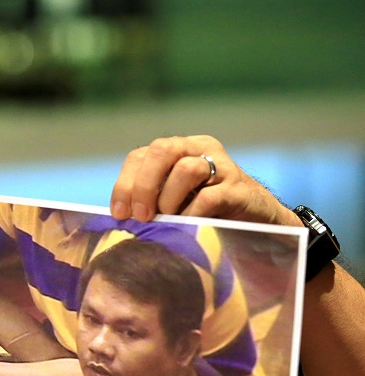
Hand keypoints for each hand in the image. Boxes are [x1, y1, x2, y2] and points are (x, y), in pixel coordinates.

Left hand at [109, 135, 300, 226]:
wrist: (256, 224)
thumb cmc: (206, 214)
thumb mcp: (174, 201)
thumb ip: (151, 199)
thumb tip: (120, 216)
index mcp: (178, 150)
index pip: (142, 155)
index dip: (125, 183)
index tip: (120, 214)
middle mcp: (199, 149)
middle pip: (162, 150)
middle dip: (144, 186)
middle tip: (141, 216)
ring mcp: (222, 166)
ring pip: (186, 169)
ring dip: (169, 199)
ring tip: (170, 219)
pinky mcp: (239, 188)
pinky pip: (209, 197)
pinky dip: (192, 214)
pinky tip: (189, 226)